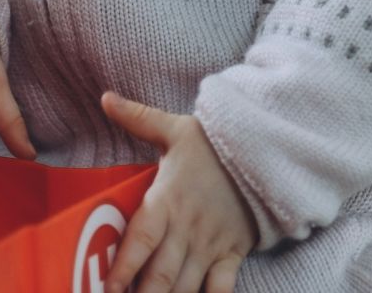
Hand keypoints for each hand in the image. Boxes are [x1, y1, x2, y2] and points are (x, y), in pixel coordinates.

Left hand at [100, 92, 255, 292]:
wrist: (267, 151)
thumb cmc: (213, 144)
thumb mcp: (174, 128)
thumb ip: (137, 118)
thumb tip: (105, 97)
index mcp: (168, 200)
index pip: (141, 239)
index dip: (123, 267)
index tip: (107, 289)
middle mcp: (187, 229)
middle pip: (160, 274)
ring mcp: (210, 245)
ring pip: (186, 286)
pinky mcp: (232, 254)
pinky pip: (220, 288)